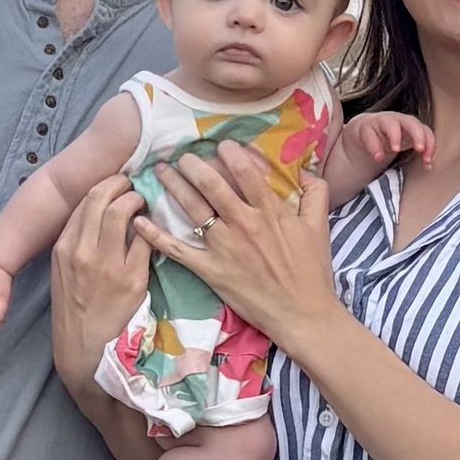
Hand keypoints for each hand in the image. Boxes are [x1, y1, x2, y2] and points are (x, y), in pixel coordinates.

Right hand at [49, 175, 151, 397]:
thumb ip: (77, 244)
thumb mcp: (63, 275)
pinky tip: (157, 230)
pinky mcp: (132, 280)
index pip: (85, 201)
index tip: (118, 183)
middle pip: (103, 197)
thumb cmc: (75, 315)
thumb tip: (99, 214)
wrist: (86, 357)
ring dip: (139, 200)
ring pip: (125, 211)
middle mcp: (81, 251)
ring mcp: (107, 265)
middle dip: (123, 184)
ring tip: (146, 203)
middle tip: (136, 185)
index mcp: (63, 249)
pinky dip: (153, 228)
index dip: (106, 186)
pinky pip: (146, 240)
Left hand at [131, 141, 344, 349]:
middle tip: (182, 156)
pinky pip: (178, 250)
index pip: (245, 172)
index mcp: (269, 211)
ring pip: (192, 209)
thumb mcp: (319, 227)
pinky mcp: (210, 271)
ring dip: (173, 186)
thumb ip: (316, 193)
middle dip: (192, 165)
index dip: (230, 153)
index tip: (221, 144)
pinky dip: (156, 236)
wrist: (302, 315)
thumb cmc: (311, 272)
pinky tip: (140, 222)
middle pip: (211, 185)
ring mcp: (224, 247)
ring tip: (160, 171)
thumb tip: (306, 169)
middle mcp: (243, 224)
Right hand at [344, 111, 435, 166]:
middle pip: (411, 122)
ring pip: (390, 124)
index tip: (428, 162)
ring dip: (395, 136)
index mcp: (410, 126)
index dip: (429, 144)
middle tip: (419, 149)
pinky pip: (370, 134)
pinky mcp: (366, 127)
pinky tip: (378, 157)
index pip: (425, 131)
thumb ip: (416, 152)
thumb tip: (429, 166)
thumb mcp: (404, 144)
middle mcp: (398, 121)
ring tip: (396, 150)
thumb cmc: (389, 139)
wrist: (364, 133)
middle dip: (418, 135)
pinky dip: (374, 146)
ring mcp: (381, 122)